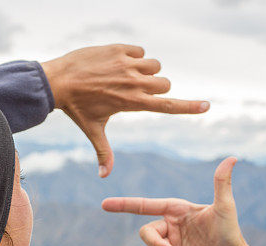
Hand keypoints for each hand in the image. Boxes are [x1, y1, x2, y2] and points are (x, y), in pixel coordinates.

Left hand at [41, 44, 209, 177]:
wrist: (58, 81)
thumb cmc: (77, 108)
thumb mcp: (93, 130)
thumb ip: (103, 152)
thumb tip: (104, 176)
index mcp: (133, 102)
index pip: (168, 106)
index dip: (189, 107)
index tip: (206, 106)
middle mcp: (134, 82)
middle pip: (165, 83)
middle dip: (156, 88)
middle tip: (135, 92)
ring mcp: (127, 64)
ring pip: (155, 65)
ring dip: (147, 71)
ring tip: (126, 77)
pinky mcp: (120, 49)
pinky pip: (140, 51)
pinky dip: (134, 57)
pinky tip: (117, 64)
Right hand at [101, 157, 253, 245]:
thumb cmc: (230, 233)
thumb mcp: (225, 207)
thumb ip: (222, 183)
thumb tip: (232, 158)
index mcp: (176, 210)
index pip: (145, 205)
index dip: (124, 204)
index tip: (104, 205)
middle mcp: (171, 225)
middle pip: (145, 233)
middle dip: (155, 244)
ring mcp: (171, 243)